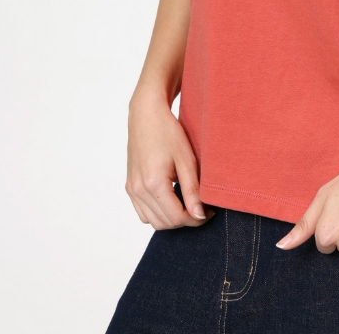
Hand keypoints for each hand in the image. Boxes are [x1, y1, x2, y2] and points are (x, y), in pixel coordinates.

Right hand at [125, 91, 214, 228]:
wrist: (146, 115)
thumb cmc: (167, 132)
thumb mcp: (186, 159)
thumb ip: (193, 190)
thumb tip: (199, 216)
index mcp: (153, 182)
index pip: (176, 218)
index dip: (195, 219)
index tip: (209, 211)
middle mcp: (138, 190)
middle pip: (164, 223)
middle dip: (185, 220)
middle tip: (201, 207)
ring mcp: (132, 189)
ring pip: (152, 221)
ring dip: (171, 218)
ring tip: (187, 202)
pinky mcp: (130, 186)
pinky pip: (143, 212)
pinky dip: (158, 212)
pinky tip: (172, 198)